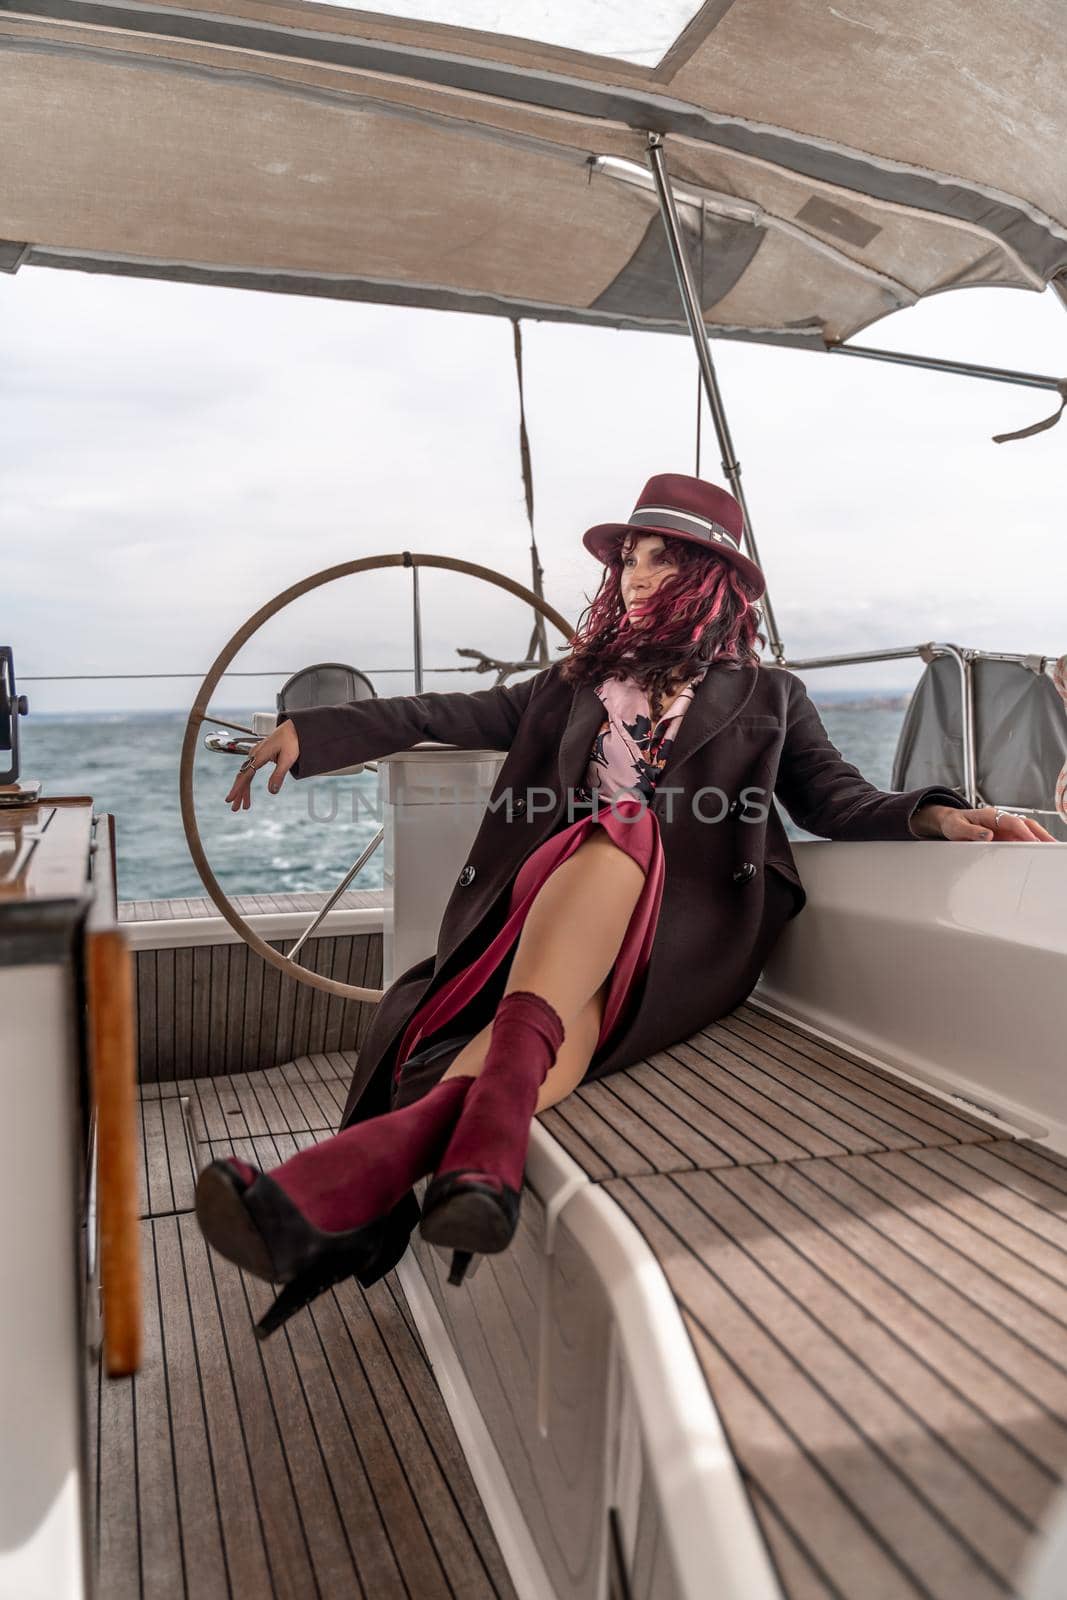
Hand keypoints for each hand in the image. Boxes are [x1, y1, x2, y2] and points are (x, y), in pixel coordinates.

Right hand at [224, 722, 299, 811]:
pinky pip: (249, 771)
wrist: (294, 728)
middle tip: (235, 809)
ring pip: (245, 775)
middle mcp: (254, 754)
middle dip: (239, 793)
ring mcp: (255, 755)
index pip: (245, 775)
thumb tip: (272, 792)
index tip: (230, 799)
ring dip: (244, 790)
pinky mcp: (258, 756)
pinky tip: (247, 792)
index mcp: (260, 755)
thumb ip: (279, 775)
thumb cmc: (292, 741)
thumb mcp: (288, 759)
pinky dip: (247, 783)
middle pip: (243, 777)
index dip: (237, 788)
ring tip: (244, 806)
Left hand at [913, 802, 1055, 841]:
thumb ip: (971, 832)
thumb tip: (988, 835)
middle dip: (1040, 833)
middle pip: (1025, 824)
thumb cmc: (953, 823)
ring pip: (1026, 830)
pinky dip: (1031, 843)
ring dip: (1039, 838)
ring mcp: (1003, 827)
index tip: (1032, 840)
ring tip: (1051, 848)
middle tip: (1051, 844)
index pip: (1011, 822)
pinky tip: (1038, 850)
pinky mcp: (1003, 835)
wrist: (948, 821)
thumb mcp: (957, 828)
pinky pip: (1020, 838)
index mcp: (990, 815)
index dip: (1023, 831)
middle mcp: (1000, 819)